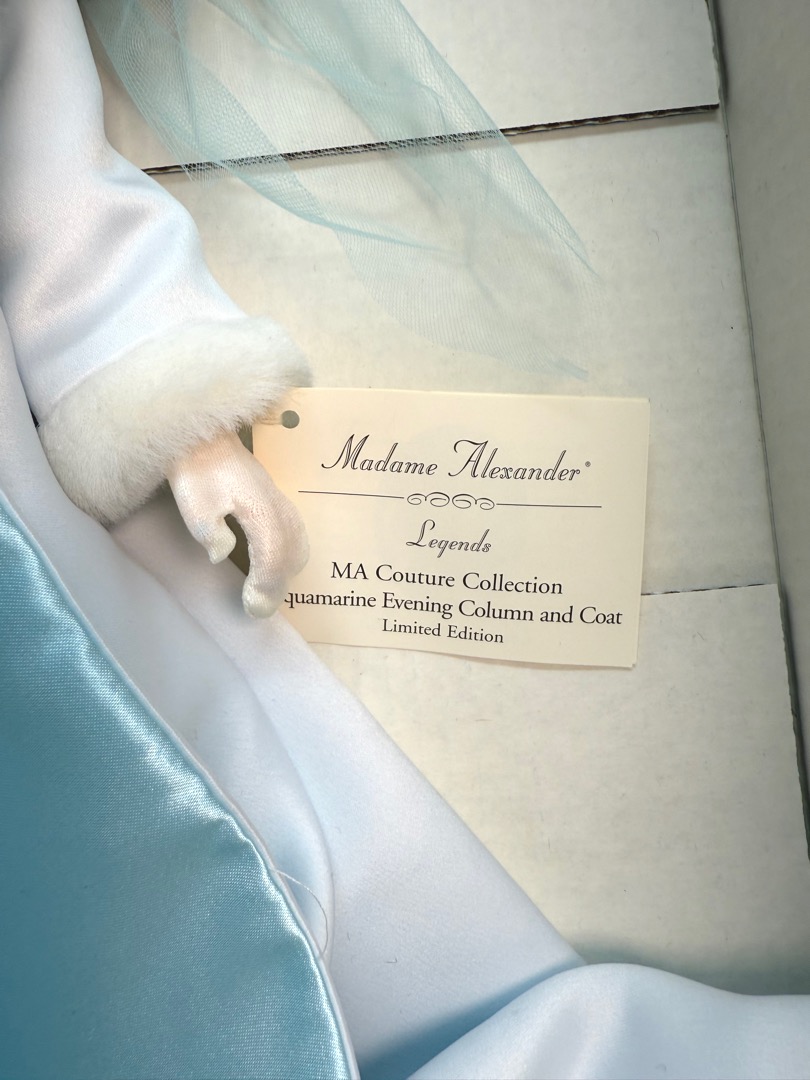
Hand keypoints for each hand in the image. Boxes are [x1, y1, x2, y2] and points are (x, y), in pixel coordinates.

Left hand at [167, 431, 307, 617]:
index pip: (273, 556)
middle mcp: (278, 507)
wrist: (204, 436)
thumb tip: (223, 556)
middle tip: (258, 609)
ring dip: (286, 573)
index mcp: (259, 509)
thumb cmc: (196, 471)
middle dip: (278, 587)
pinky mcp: (278, 500)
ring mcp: (281, 502)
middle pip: (291, 555)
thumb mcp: (194, 504)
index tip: (251, 607)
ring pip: (298, 544)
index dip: (266, 586)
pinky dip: (291, 556)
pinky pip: (296, 533)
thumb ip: (211, 533)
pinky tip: (275, 565)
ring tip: (265, 591)